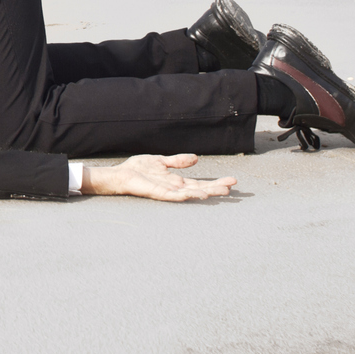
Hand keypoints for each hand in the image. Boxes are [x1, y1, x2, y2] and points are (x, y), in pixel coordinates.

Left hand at [82, 153, 235, 201]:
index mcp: (176, 180)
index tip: (232, 180)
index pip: (200, 182)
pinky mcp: (158, 193)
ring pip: (191, 193)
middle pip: (200, 188)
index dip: (215, 182)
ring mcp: (168, 191)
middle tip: (233, 187)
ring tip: (222, 191)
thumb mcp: (161, 161)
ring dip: (207, 192)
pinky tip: (198, 194)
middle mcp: (175, 187)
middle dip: (216, 188)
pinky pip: (174, 195)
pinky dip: (187, 195)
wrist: (121, 175)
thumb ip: (178, 161)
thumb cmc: (138, 169)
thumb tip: (196, 158)